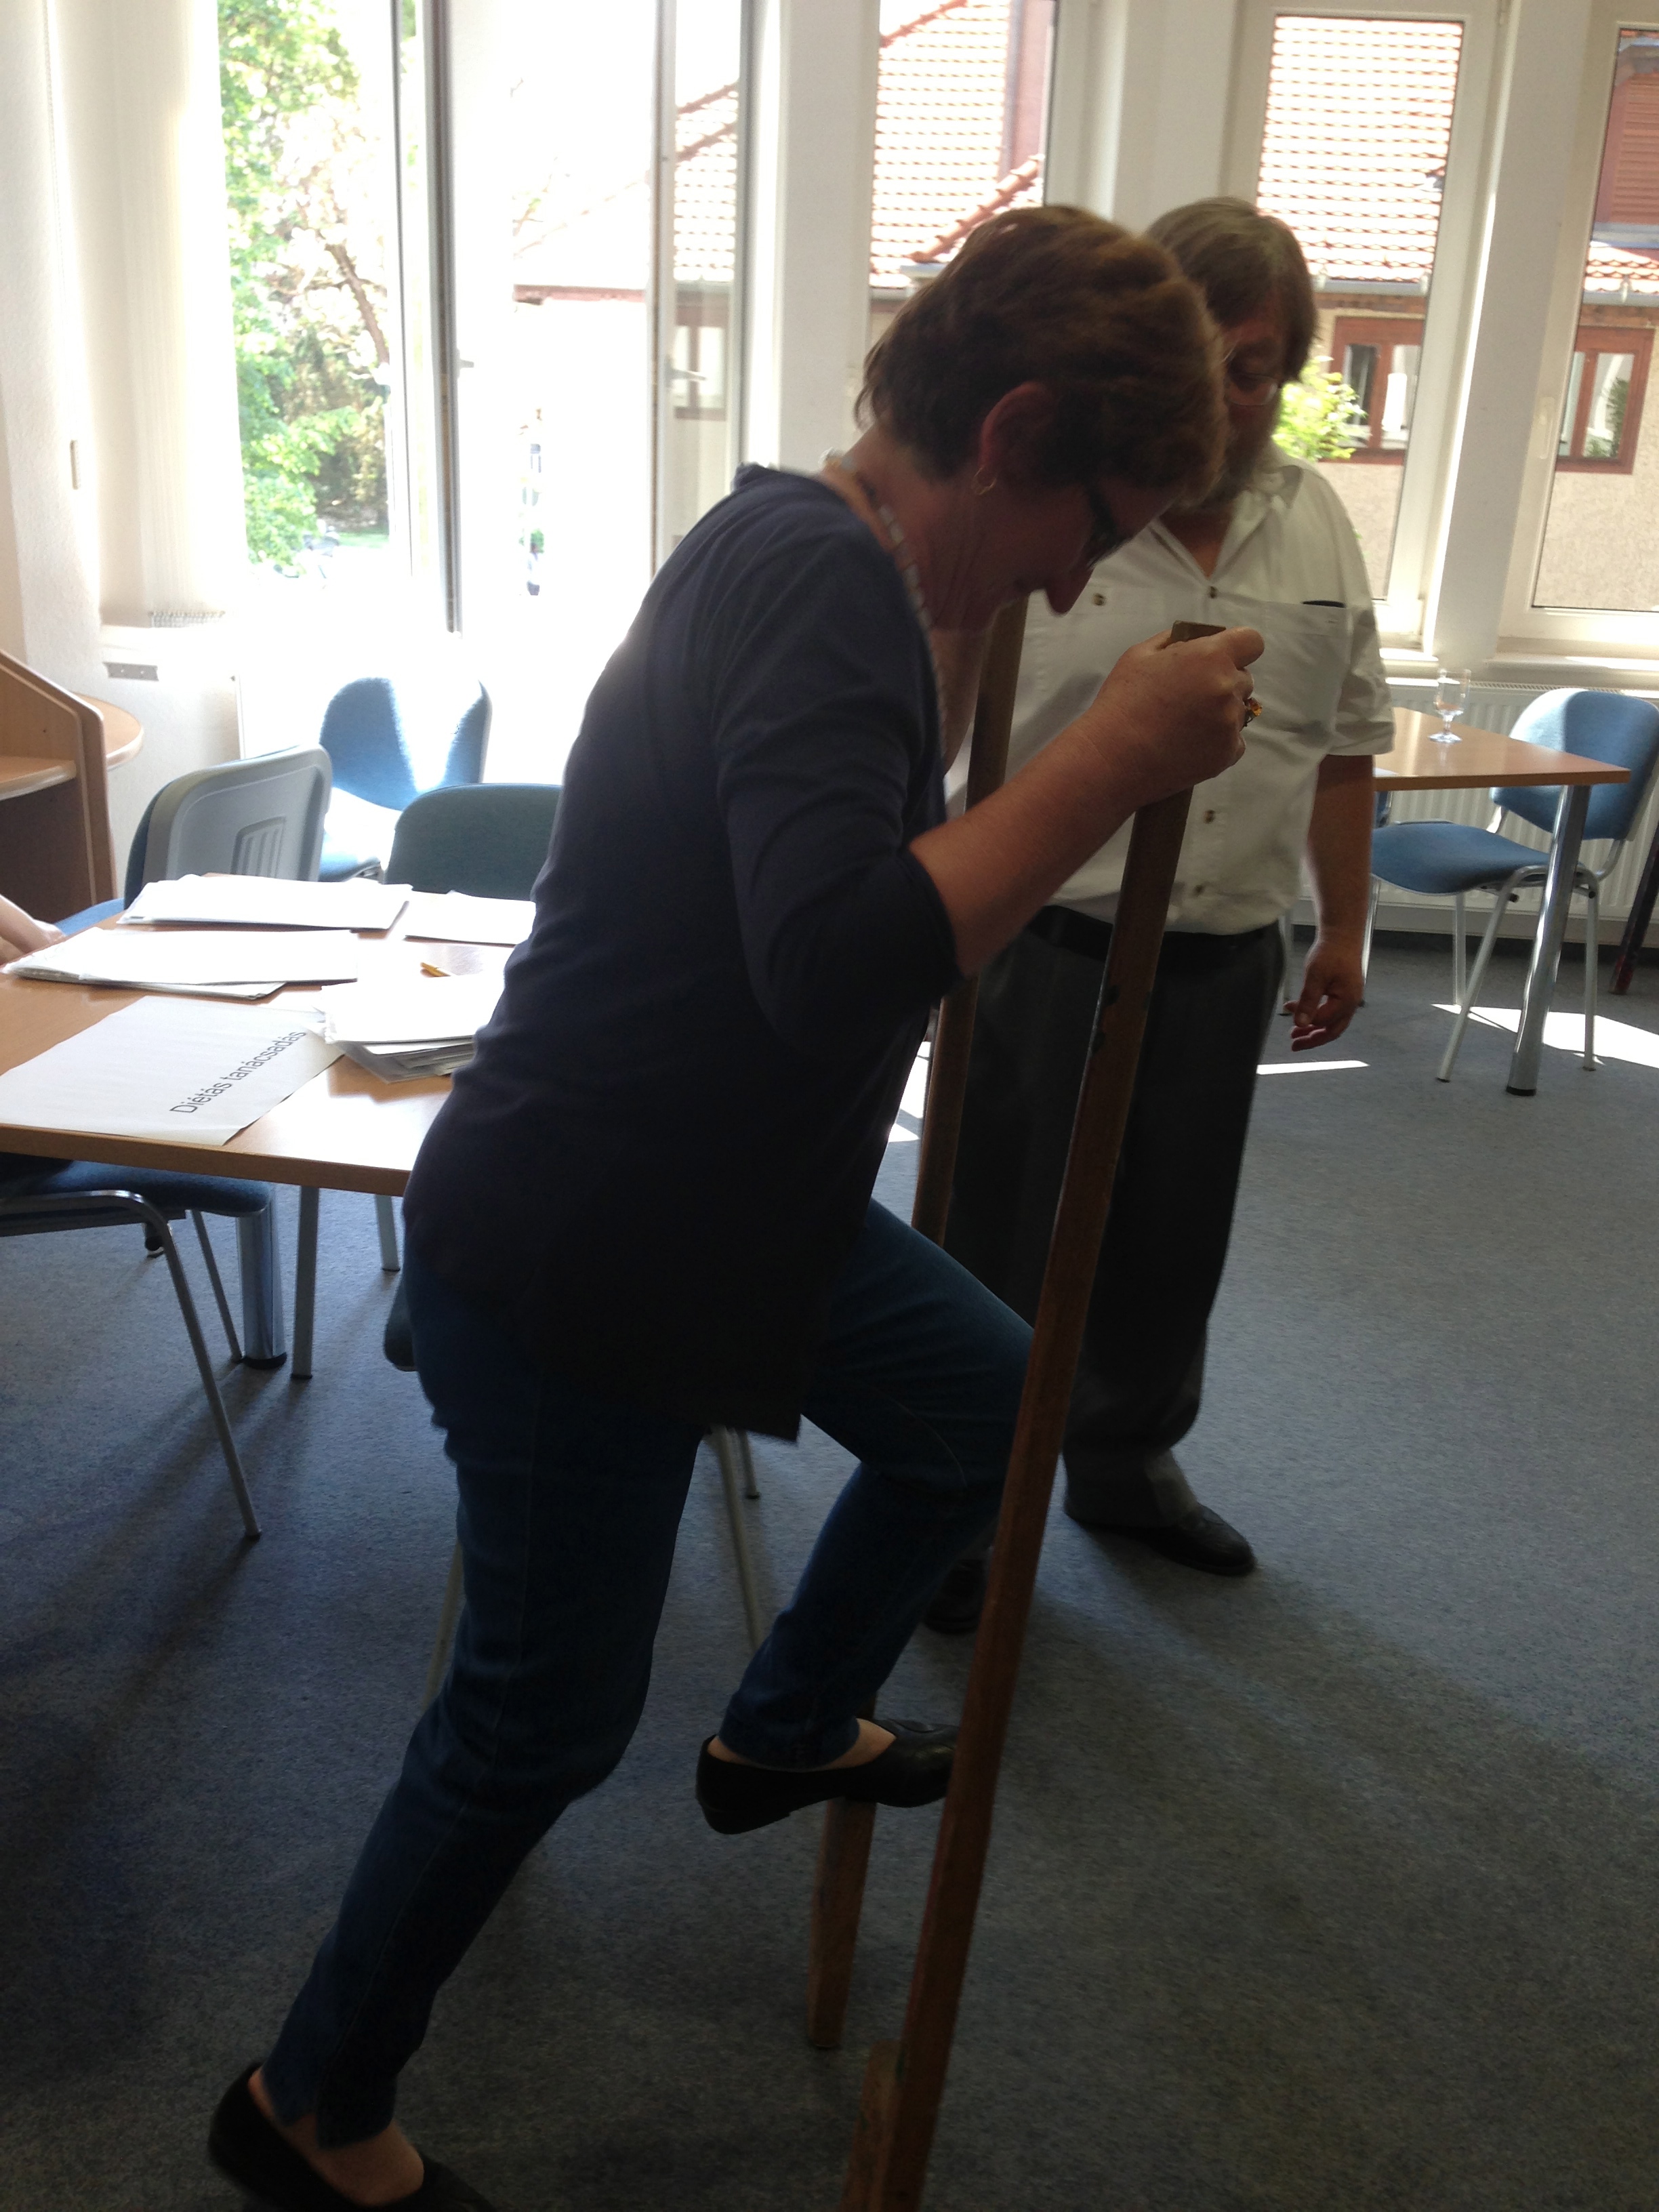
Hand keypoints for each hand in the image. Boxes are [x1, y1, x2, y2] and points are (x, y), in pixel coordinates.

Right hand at [1076, 626, 1263, 812]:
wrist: (1112, 759)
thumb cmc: (1122, 702)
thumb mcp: (1140, 655)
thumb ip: (1175, 641)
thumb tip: (1194, 639)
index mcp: (1211, 657)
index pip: (1252, 642)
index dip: (1239, 648)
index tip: (1222, 658)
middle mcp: (1228, 688)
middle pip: (1244, 679)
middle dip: (1224, 682)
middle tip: (1190, 697)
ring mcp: (1230, 724)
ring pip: (1238, 712)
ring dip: (1220, 714)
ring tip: (1185, 726)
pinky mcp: (1227, 754)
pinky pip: (1234, 741)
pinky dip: (1218, 742)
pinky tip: (1190, 745)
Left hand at [1285, 933, 1363, 1049]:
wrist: (1342, 936)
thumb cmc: (1330, 952)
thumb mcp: (1315, 975)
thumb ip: (1308, 1000)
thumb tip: (1301, 1023)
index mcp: (1346, 1000)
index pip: (1323, 1020)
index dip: (1305, 1019)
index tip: (1289, 1008)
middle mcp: (1352, 1004)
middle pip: (1332, 1031)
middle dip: (1313, 1040)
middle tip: (1294, 1045)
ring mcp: (1350, 1000)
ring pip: (1333, 1024)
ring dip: (1315, 1031)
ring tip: (1296, 1035)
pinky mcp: (1345, 995)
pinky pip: (1333, 1014)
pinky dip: (1319, 1019)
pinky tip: (1307, 1017)